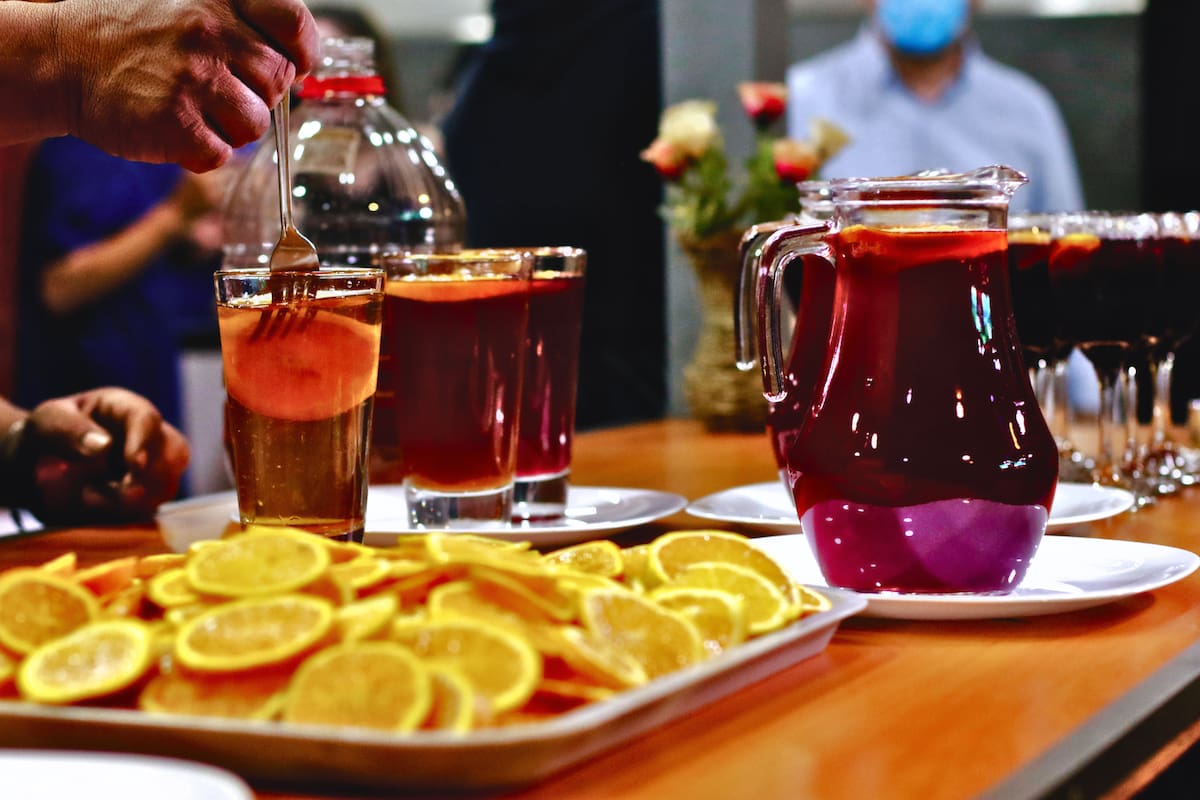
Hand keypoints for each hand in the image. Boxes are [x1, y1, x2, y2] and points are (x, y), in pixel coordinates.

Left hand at [19, 388, 190, 524]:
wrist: (35, 467)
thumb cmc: (43, 435)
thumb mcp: (45, 423)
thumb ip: (67, 430)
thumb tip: (103, 446)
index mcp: (124, 409)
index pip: (147, 419)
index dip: (144, 442)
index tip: (134, 466)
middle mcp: (147, 437)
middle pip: (175, 452)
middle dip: (153, 477)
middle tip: (123, 495)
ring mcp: (151, 468)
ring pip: (167, 485)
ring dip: (136, 500)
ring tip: (93, 499)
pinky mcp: (145, 496)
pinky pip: (149, 509)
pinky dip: (126, 514)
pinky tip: (98, 508)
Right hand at [56, 0, 318, 172]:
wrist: (62, 59)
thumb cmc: (135, 37)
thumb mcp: (188, 4)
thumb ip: (241, 24)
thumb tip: (300, 63)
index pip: (294, 23)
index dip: (301, 51)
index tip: (292, 64)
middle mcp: (210, 31)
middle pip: (277, 82)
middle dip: (255, 94)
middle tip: (215, 90)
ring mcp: (193, 78)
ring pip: (255, 123)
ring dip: (230, 128)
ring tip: (192, 109)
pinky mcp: (175, 122)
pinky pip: (221, 154)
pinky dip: (201, 152)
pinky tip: (173, 129)